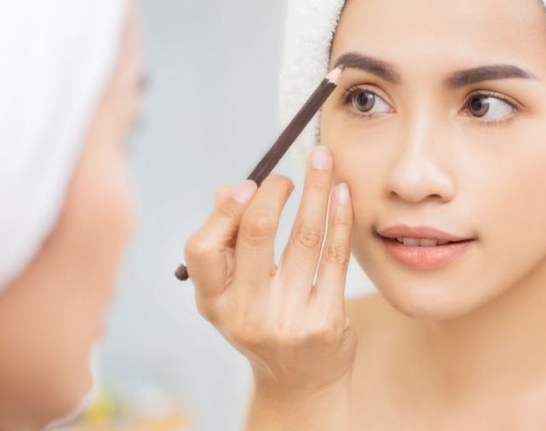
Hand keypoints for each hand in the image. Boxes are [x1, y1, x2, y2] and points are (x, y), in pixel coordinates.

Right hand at [184, 146, 356, 394]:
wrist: (301, 384)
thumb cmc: (265, 322)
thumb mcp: (233, 294)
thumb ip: (228, 244)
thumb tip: (232, 189)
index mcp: (214, 302)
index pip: (202, 249)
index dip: (226, 210)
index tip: (250, 184)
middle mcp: (245, 313)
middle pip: (256, 234)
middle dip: (276, 190)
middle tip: (292, 170)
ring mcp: (287, 320)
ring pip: (304, 238)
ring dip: (317, 190)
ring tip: (325, 162)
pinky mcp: (325, 321)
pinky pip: (335, 257)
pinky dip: (341, 219)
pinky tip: (343, 195)